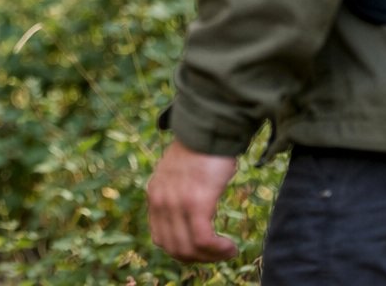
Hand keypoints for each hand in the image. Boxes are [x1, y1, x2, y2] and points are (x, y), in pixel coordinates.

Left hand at [144, 139, 239, 262]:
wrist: (210, 127)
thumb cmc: (202, 150)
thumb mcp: (179, 174)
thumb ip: (177, 194)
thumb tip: (191, 217)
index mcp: (154, 195)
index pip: (161, 239)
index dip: (184, 251)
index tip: (204, 250)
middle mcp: (160, 200)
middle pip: (174, 249)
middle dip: (199, 258)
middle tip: (219, 254)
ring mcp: (176, 202)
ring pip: (188, 249)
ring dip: (210, 257)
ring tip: (227, 251)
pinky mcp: (195, 201)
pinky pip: (202, 240)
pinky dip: (218, 249)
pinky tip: (230, 246)